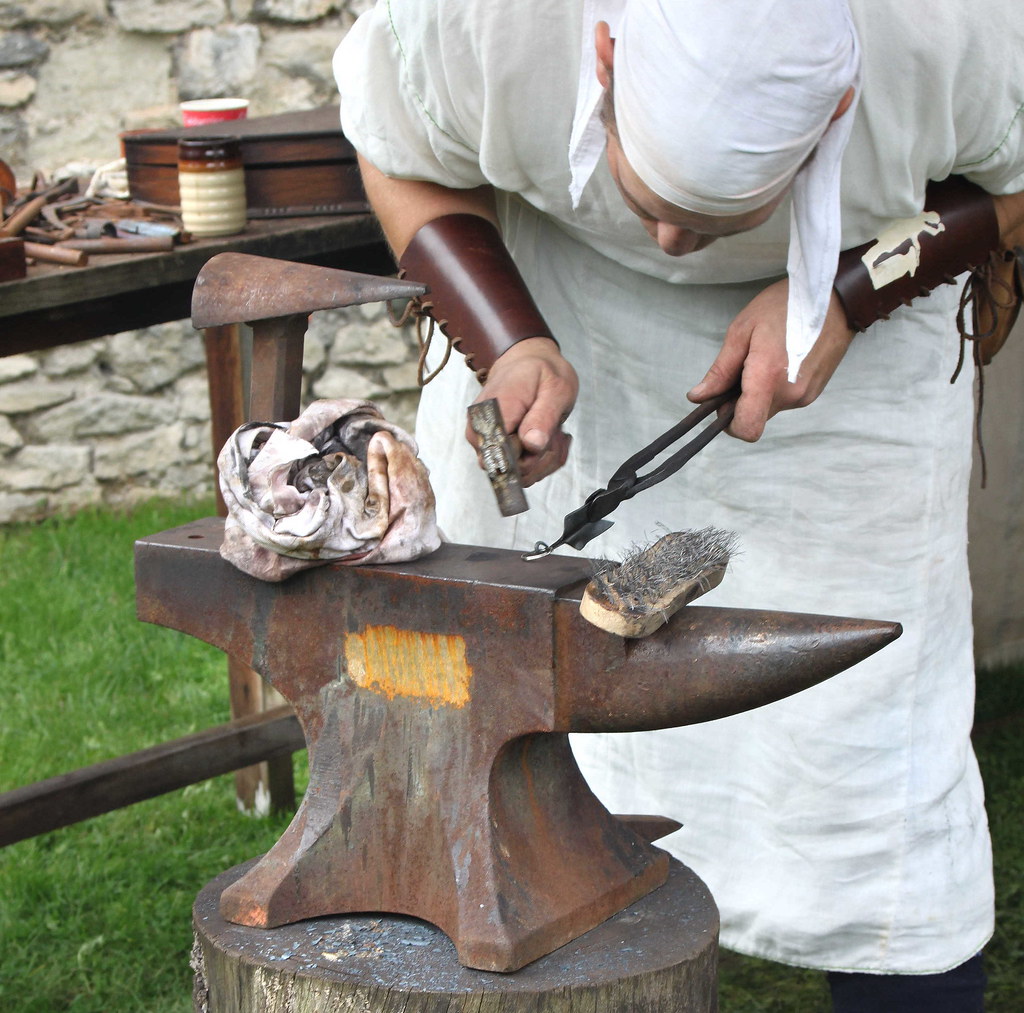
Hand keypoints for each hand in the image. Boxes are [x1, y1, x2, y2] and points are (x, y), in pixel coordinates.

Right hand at [466, 337, 578, 485]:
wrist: (528, 363)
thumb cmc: (542, 373)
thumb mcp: (556, 389)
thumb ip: (543, 417)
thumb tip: (531, 444)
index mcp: (493, 410)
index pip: (500, 453)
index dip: (528, 457)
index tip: (545, 441)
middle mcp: (481, 429)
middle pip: (509, 470)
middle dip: (541, 459)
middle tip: (555, 433)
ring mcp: (485, 441)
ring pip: (518, 475)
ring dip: (544, 460)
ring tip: (553, 433)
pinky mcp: (495, 450)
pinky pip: (521, 472)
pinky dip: (541, 460)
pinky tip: (547, 438)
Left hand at [687, 279, 854, 440]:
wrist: (836, 297)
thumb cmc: (787, 305)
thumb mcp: (743, 330)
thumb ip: (721, 369)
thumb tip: (699, 396)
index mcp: (768, 378)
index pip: (747, 428)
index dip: (729, 423)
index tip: (722, 402)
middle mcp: (790, 394)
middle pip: (755, 417)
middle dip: (740, 401)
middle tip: (741, 367)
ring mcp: (805, 395)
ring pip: (768, 408)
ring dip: (758, 392)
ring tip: (763, 357)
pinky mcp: (814, 391)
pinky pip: (784, 399)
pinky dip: (775, 387)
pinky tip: (779, 359)